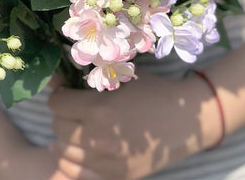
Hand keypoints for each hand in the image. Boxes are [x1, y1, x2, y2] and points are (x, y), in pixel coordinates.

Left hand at [48, 71, 218, 179]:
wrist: (187, 119)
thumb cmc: (154, 91)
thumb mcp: (123, 76)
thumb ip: (91, 75)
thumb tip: (58, 76)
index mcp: (100, 109)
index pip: (57, 105)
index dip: (59, 96)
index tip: (66, 93)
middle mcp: (99, 139)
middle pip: (57, 128)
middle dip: (61, 115)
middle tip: (73, 110)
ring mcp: (107, 162)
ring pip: (63, 152)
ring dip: (65, 138)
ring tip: (75, 129)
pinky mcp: (117, 177)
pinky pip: (77, 173)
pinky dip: (71, 160)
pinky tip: (78, 150)